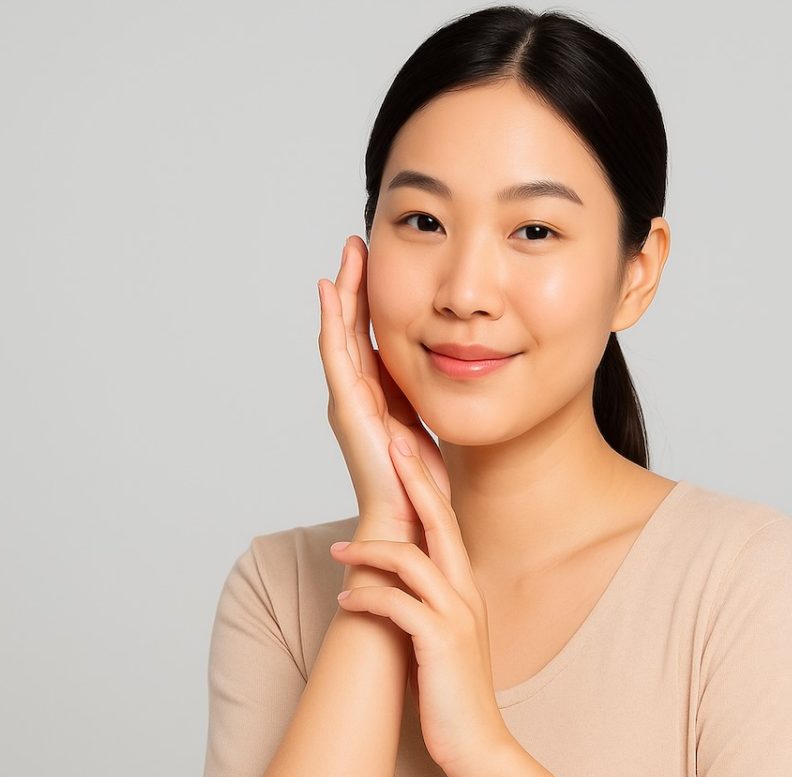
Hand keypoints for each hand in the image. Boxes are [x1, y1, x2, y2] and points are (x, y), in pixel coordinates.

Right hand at [317, 235, 449, 533]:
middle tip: (357, 243)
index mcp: (377, 396)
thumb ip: (431, 396)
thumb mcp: (430, 423)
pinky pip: (338, 353)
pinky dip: (334, 319)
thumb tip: (458, 366)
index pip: (370, 336)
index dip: (372, 299)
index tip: (380, 262)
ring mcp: (348, 398)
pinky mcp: (348, 405)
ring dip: (344, 291)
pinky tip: (334, 290)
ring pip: (340, 332)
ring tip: (348, 253)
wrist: (409, 518)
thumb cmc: (422, 482)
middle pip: (351, 326)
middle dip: (355, 283)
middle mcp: (357, 393)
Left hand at [328, 435, 509, 776]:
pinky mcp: (441, 642)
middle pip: (440, 521)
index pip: (446, 522)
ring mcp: (457, 616)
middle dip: (414, 480)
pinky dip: (368, 599)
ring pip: (413, 560)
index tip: (407, 447)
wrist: (477, 744)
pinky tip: (347, 605)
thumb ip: (425, 601)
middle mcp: (466, 592)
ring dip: (369, 551)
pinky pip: (398, 605)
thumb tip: (392, 581)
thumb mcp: (442, 634)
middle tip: (390, 442)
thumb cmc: (451, 691)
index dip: (426, 483)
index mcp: (465, 586)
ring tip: (338, 552)